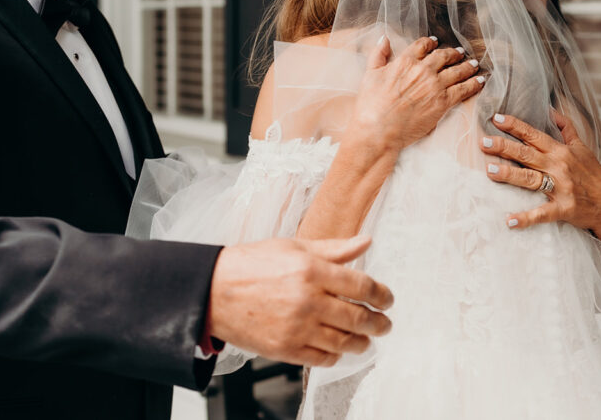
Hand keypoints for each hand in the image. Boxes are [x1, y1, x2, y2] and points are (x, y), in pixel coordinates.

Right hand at [207, 235, 393, 366]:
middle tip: (385, 323)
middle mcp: (308, 300)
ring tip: (367, 340)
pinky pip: (321, 358)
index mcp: (312, 270)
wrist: (212, 291)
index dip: (382, 295)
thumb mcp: (293, 246)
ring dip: (362, 342)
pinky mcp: (285, 348)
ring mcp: (296, 327)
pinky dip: (336, 355)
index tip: (387, 299)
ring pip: (344, 341)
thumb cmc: (251, 264)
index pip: (362, 286)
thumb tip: (365, 241)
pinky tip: (339, 348)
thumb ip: (333, 248)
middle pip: (359, 317)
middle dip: (379, 323)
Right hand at [350, 36, 484, 152]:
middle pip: (443, 56)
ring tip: (474, 64)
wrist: (378, 130)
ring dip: (467, 66)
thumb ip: (378, 54)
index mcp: (405, 61)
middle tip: (460, 53)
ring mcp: (435, 85)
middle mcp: (423, 70)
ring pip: (457, 70)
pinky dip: (474, 83)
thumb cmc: (370, 105)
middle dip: (453, 53)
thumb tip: (384, 39)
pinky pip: (464, 89)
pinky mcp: (443, 102)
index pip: (422, 46)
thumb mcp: (370, 74)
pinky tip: (480, 81)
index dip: (430, 43)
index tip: (435, 43)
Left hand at [480, 110, 600, 246]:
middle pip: (527, 154)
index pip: (534, 135)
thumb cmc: (593, 173)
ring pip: (530, 179)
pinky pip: (542, 213)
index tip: (496, 118)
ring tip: (489, 170)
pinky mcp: (563, 208)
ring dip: (510, 174)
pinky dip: (526, 218)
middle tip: (483, 142)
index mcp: (560, 151)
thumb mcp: (582, 147)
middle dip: (504, 147)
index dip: (515, 126)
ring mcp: (561, 187)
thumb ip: (565, 127)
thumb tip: (550, 109)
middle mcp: (559, 166)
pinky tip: (509, 221)